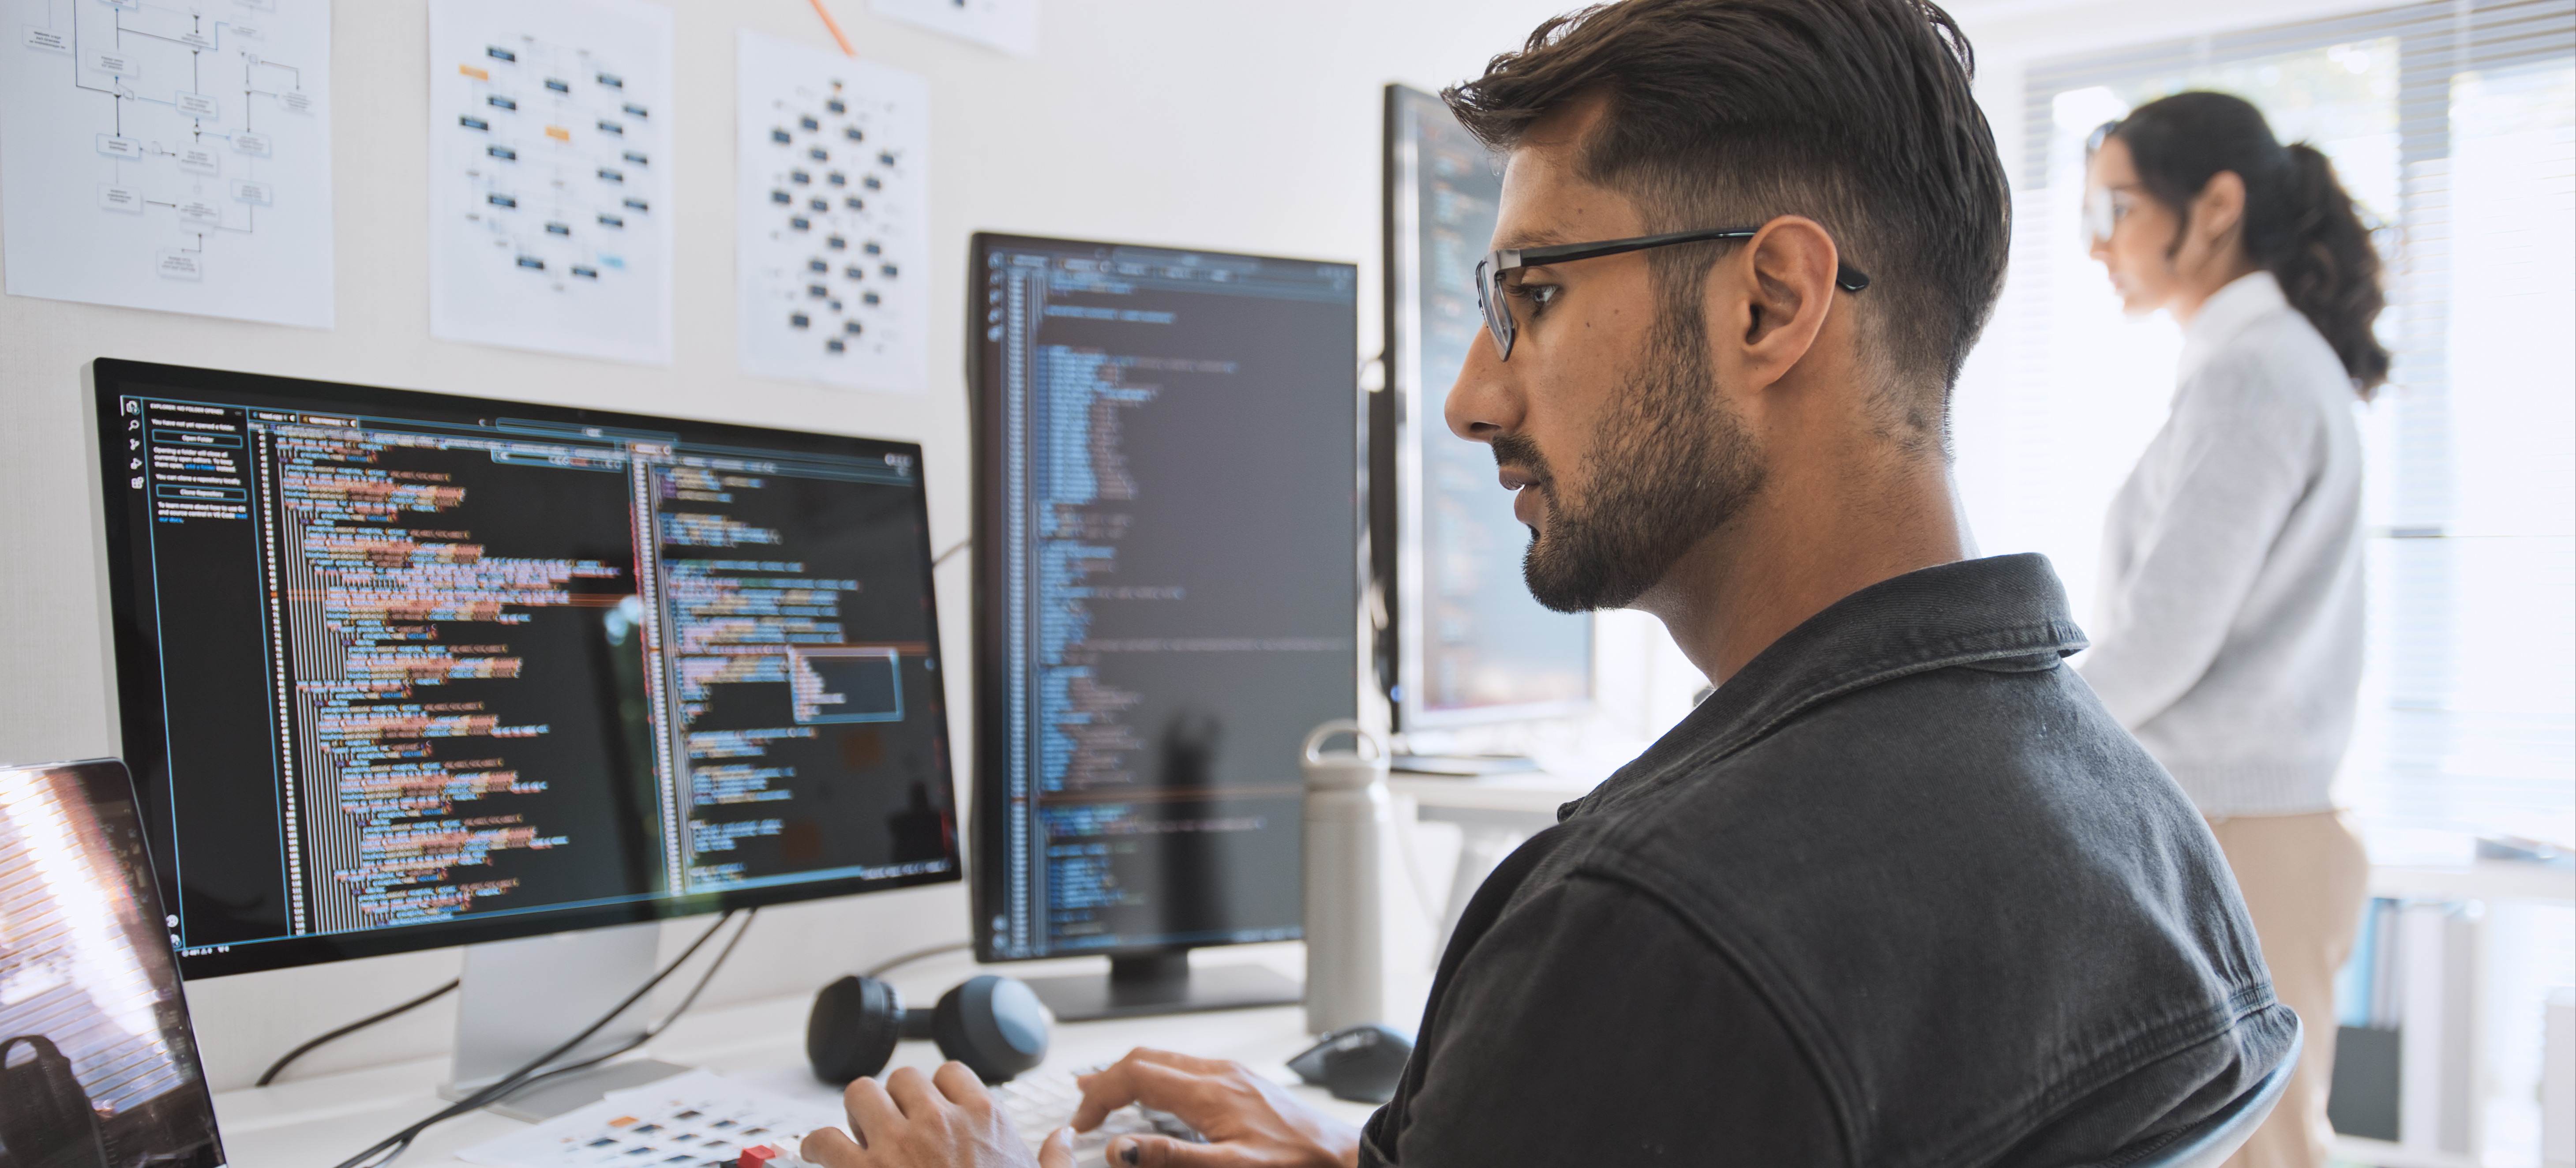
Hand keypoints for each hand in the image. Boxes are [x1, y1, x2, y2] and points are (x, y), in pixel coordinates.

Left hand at [802, 1061, 1074, 1167]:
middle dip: (895, 1102)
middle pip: (902, 1078)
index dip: (937, 1092)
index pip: (950, 1073)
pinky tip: (822, 1156)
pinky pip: (823, 1137)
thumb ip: (1055, 1160)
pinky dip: (817, 1146)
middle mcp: (938, 1121)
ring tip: (859, 1136)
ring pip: (861, 1093)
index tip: (932, 1110)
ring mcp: (897, 1143)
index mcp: (983, 1119)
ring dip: (858, 1115)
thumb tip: (1064, 1138)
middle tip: (893, 1127)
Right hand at [1071, 1049, 1361, 1167]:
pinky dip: (1156, 1077)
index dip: (1100, 1094)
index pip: (1136, 1075)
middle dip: (1106, 1079)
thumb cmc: (1295, 1163)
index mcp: (1211, 1092)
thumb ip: (1172, 1159)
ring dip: (1129, 1075)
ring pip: (1166, 1059)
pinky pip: (1185, 1068)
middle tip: (1083, 1108)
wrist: (1342, 1156)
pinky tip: (1154, 1094)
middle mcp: (1219, 1074)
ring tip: (1103, 1094)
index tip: (1082, 1123)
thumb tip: (1122, 1150)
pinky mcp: (1241, 1082)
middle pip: (1146, 1058)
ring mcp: (1232, 1074)